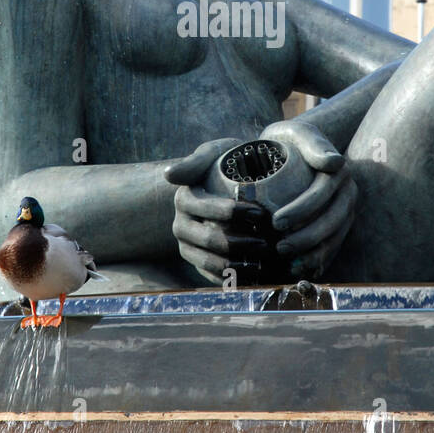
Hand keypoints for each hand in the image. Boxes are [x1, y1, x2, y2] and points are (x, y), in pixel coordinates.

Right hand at [165, 138, 267, 283]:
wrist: (224, 182)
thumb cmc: (224, 164)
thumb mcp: (212, 153)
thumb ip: (195, 161)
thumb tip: (168, 174)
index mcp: (184, 199)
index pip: (209, 209)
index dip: (235, 212)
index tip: (261, 212)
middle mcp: (181, 225)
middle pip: (210, 240)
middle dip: (240, 243)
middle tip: (265, 243)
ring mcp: (187, 246)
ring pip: (209, 262)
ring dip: (236, 266)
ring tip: (260, 263)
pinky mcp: (196, 261)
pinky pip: (211, 276)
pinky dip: (231, 279)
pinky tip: (252, 276)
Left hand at [258, 119, 356, 279]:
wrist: (295, 148)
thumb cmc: (290, 140)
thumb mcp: (297, 133)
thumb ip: (312, 143)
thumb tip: (336, 163)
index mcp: (338, 172)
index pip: (321, 194)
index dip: (301, 210)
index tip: (276, 221)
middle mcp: (348, 192)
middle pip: (331, 220)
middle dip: (306, 237)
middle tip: (279, 247)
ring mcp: (347, 211)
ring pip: (336, 237)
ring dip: (314, 254)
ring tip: (289, 264)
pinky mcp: (341, 225)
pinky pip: (334, 246)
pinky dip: (320, 262)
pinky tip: (302, 272)